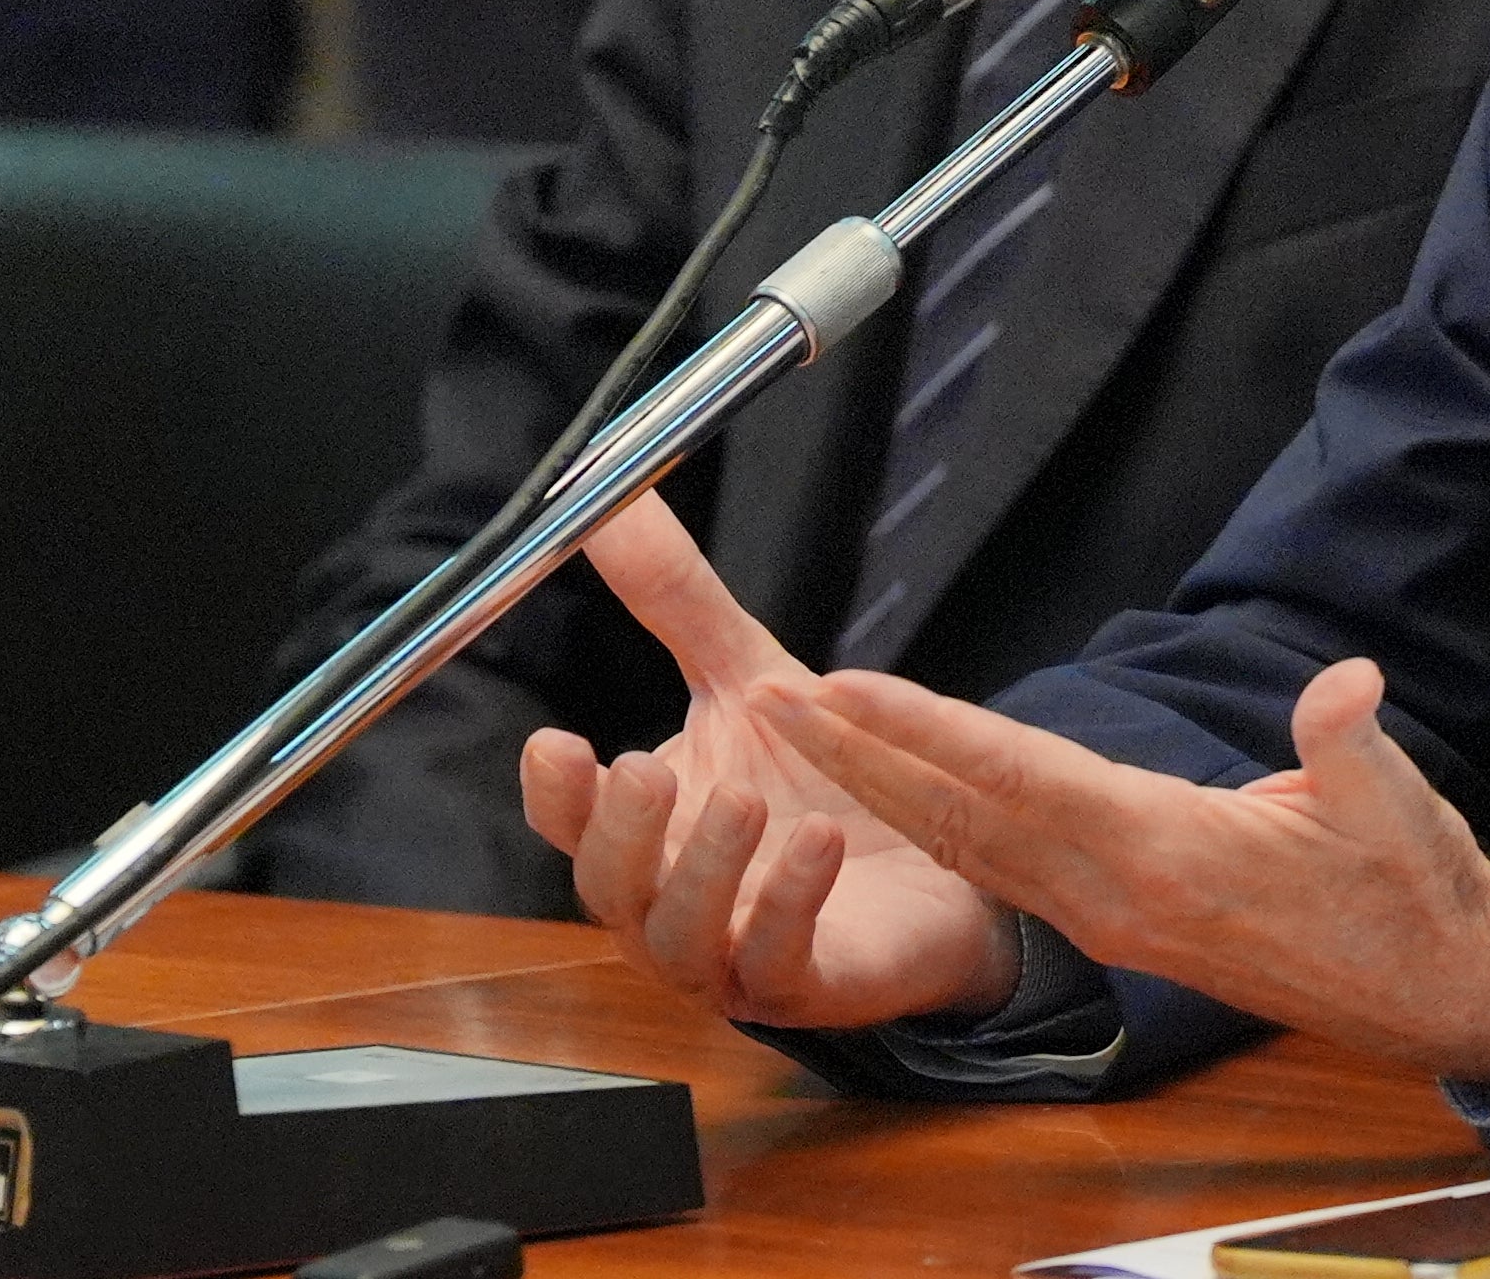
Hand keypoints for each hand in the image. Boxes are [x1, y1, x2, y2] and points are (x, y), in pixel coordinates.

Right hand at [518, 494, 1018, 1030]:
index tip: (556, 742)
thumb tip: (614, 504)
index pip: (572, 821)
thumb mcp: (749, 680)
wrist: (934, 857)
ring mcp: (731, 955)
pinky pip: (778, 961)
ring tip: (741, 801)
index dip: (555, 791)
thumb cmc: (816, 778)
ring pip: (683, 937)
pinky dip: (790, 903)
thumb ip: (678, 602)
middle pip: (609, 889)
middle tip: (653, 771)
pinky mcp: (804, 985)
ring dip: (704, 869)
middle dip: (622, 833)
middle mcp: (669, 902)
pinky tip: (818, 842)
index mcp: (645, 832)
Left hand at [756, 654, 1489, 1082]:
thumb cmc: (1413, 896)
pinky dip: (943, 818)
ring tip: (807, 729)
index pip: (1019, 782)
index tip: (845, 689)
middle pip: (960, 817)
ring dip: (880, 786)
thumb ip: (1350, 747)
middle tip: (768, 697)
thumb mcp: (1396, 811)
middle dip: (858, 757)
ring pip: (971, 844)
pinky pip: (1008, 865)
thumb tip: (1343, 690)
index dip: (926, 733)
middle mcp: (1117, 894)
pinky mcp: (1124, 921)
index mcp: (1167, 858)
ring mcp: (1113, 915)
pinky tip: (902, 790)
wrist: (1436, 990)